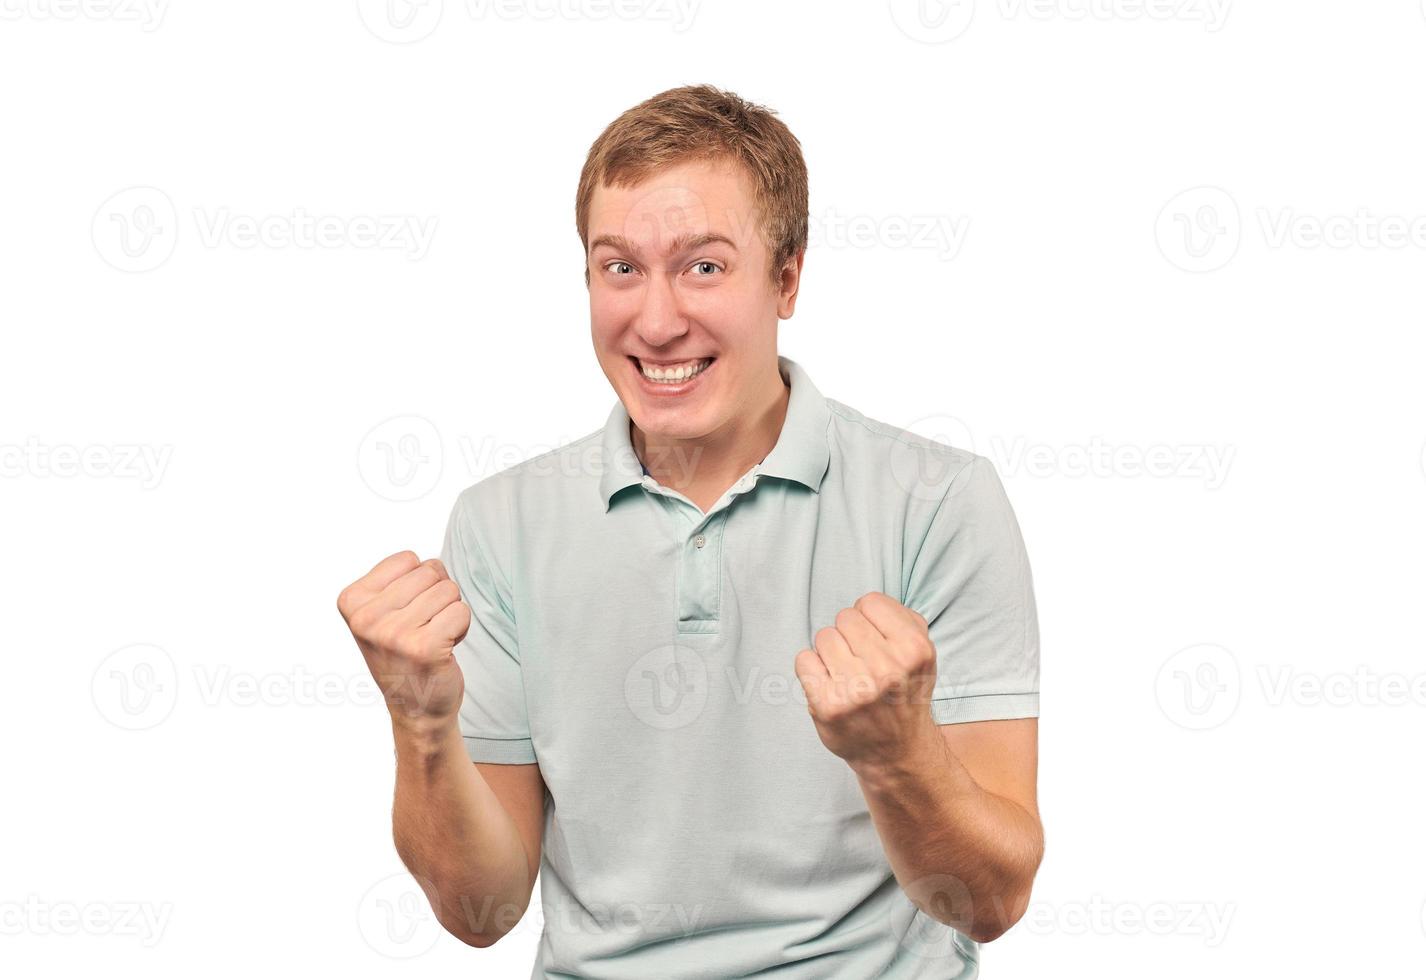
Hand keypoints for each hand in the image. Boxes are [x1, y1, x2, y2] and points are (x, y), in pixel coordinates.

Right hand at [337, 550, 470, 731]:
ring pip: (449, 589)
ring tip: (432, 638)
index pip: (408, 559)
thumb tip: (432, 563)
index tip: (407, 613)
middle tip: (423, 627)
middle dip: (437, 596)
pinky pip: (461, 611)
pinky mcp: (424, 648)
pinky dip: (461, 628)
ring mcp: (394, 633)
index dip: (419, 582)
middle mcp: (367, 617)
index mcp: (352, 601)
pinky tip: (444, 649)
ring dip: (449, 613)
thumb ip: (398, 581)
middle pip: (430, 571)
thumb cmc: (404, 655)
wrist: (416, 709)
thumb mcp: (380, 614)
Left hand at [793, 591, 939, 770]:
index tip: (875, 640)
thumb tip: (866, 604)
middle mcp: (887, 669)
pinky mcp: (828, 705)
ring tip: (848, 675)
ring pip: (823, 637)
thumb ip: (902, 618)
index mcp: (914, 650)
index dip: (869, 618)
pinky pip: (804, 660)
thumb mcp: (922, 654)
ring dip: (831, 653)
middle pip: (845, 618)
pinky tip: (829, 685)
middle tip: (861, 662)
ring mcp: (856, 689)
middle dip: (849, 635)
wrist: (897, 751)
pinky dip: (811, 669)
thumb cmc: (904, 694)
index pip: (870, 602)